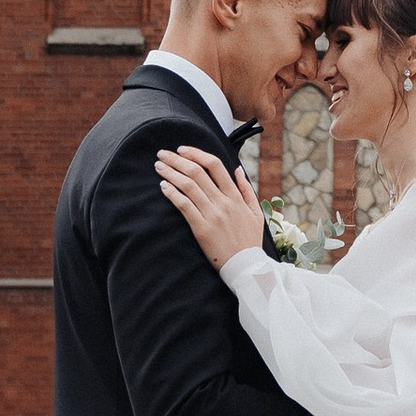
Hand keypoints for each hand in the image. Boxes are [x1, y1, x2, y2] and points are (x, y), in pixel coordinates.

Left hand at [155, 145, 265, 269]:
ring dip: (171, 173)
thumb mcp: (256, 212)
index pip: (215, 165)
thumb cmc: (250, 240)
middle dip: (177, 160)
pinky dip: (172, 193)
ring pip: (188, 186)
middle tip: (163, 153)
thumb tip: (238, 169)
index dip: (196, 154)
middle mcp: (223, 202)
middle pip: (197, 172)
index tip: (182, 149)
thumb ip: (246, 189)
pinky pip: (184, 206)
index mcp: (235, 196)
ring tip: (159, 167)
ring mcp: (212, 215)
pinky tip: (163, 186)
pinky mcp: (201, 228)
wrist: (246, 266)